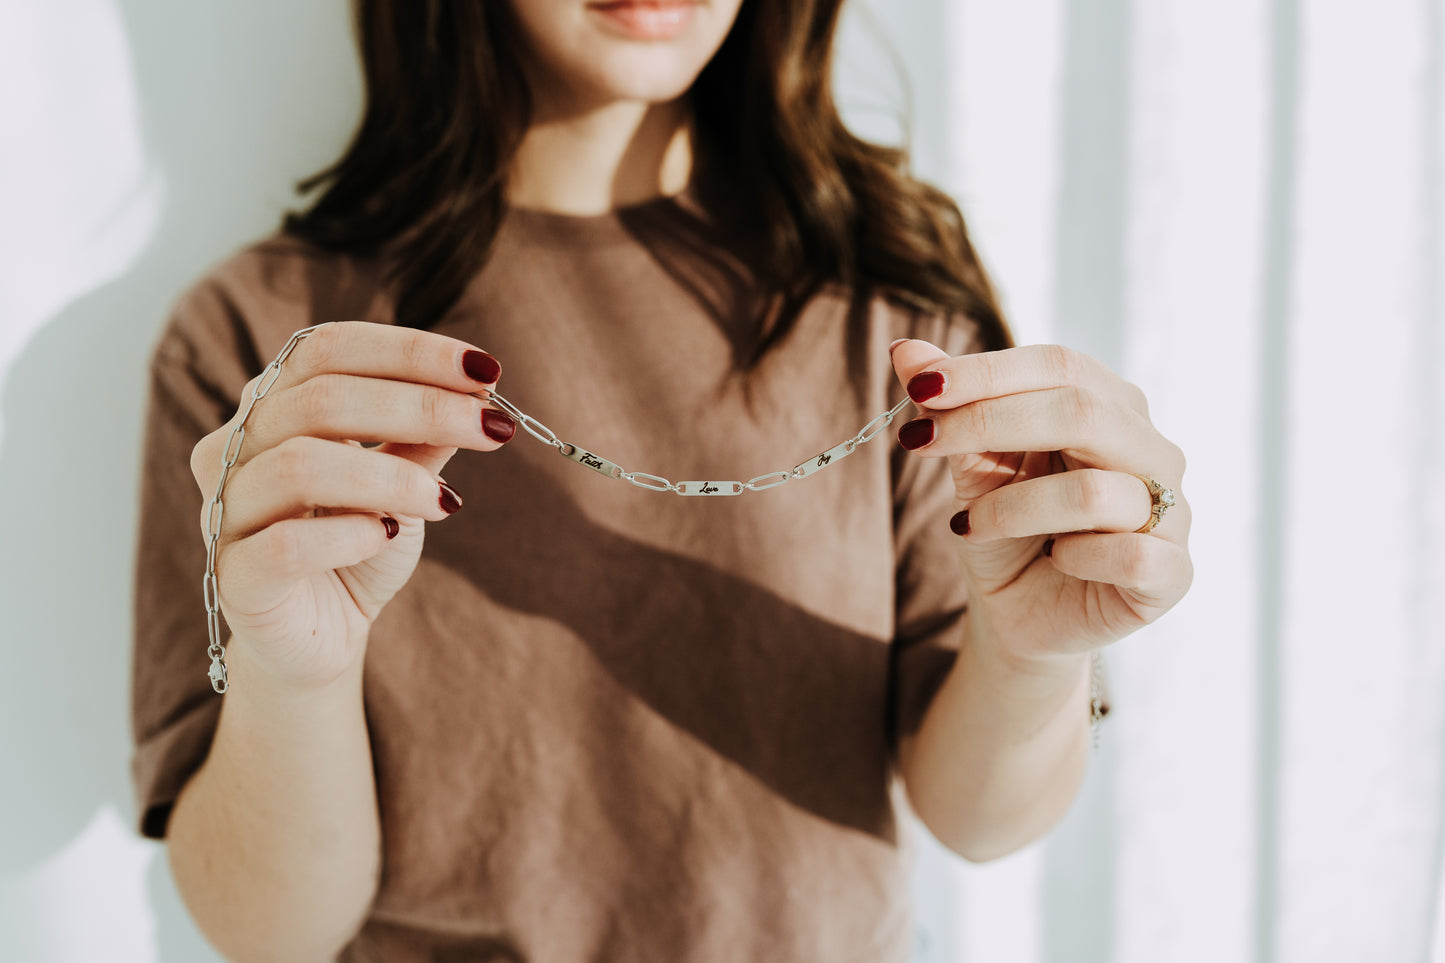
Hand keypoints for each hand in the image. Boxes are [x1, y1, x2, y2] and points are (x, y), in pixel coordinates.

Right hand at [189, 321, 516, 690]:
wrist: (322, 634)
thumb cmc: (359, 542)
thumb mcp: (404, 480)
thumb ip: (425, 435)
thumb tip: (477, 391)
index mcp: (272, 405)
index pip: (328, 348)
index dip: (408, 351)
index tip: (487, 371)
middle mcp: (235, 446)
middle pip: (320, 398)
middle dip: (420, 407)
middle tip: (492, 429)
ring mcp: (225, 510)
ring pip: (300, 465)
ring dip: (391, 477)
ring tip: (447, 502)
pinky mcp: (235, 577)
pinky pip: (286, 543)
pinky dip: (350, 535)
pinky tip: (389, 536)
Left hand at [890, 339, 1192, 665]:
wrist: (1018, 614)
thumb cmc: (1003, 530)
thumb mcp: (970, 465)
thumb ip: (949, 407)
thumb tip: (905, 350)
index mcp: (1112, 407)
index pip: (1060, 365)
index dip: (988, 372)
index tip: (918, 387)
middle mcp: (1152, 450)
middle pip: (1083, 412)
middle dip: (989, 422)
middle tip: (920, 443)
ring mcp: (1171, 513)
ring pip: (1096, 492)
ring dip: (1013, 508)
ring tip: (969, 526)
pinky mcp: (1172, 575)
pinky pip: (1131, 555)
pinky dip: (1076, 556)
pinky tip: (1053, 559)